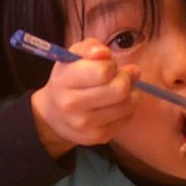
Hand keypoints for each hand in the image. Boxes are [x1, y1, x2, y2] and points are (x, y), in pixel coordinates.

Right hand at [30, 38, 140, 158]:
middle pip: (119, 89)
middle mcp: (71, 105)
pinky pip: (127, 118)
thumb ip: (90, 47)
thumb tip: (104, 53)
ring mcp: (85, 124)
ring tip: (121, 89)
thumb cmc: (68, 79)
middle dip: (126, 79)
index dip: (111, 65)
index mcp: (64, 81)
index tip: (108, 65)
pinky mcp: (97, 137)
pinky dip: (128, 108)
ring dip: (131, 93)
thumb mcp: (73, 56)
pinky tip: (117, 104)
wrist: (53, 115)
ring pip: (128, 104)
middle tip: (122, 76)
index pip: (102, 71)